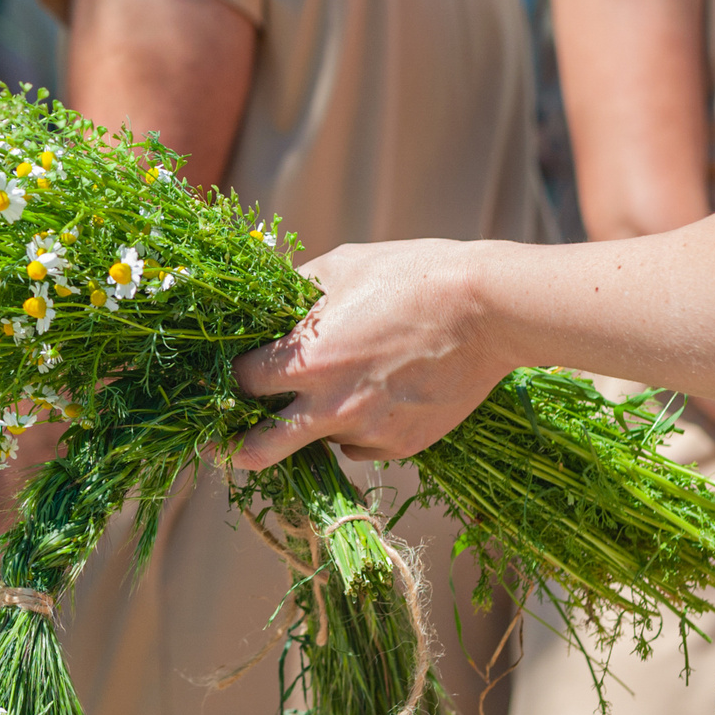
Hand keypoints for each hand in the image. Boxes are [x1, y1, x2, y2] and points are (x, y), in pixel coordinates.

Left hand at [227, 238, 508, 466]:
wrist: (488, 310)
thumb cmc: (412, 277)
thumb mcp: (341, 267)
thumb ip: (297, 289)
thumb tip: (270, 296)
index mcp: (306, 359)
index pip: (242, 382)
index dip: (231, 378)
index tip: (231, 378)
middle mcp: (330, 405)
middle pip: (263, 446)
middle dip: (239, 448)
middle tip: (226, 448)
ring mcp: (368, 431)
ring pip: (320, 443)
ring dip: (316, 426)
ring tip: (337, 393)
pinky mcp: (402, 446)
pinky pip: (362, 447)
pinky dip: (359, 430)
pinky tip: (377, 397)